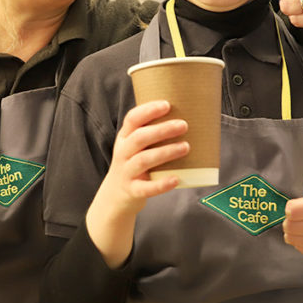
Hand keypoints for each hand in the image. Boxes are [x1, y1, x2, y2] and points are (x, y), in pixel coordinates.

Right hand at [85, 100, 188, 268]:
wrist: (115, 197)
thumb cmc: (134, 166)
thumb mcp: (135, 148)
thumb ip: (152, 135)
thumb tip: (187, 118)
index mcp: (125, 138)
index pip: (132, 119)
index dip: (148, 110)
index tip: (167, 104)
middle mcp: (123, 153)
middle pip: (140, 137)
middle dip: (162, 130)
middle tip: (184, 125)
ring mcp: (126, 172)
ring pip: (143, 160)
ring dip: (165, 152)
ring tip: (185, 147)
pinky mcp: (132, 191)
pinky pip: (146, 188)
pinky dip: (161, 184)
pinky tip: (176, 179)